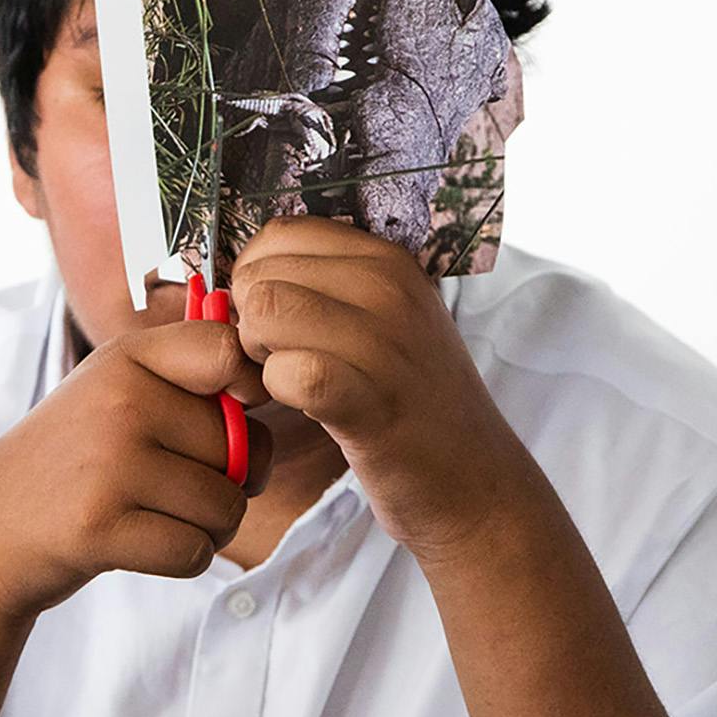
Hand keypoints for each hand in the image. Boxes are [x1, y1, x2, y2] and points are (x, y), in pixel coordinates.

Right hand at [0, 319, 273, 621]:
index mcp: (126, 359)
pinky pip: (195, 551)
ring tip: (151, 515)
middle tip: (170, 486)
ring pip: (226, 507)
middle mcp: (119, 401)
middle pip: (242, 448)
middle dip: (227, 482)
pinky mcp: (100, 527)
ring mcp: (108, 464)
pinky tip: (137, 543)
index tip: (227, 413)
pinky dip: (180, 559)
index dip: (248, 390)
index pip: (228, 351)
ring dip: (206, 528)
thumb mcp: (116, 393)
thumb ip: (189, 379)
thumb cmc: (75, 462)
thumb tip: (264, 386)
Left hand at [228, 217, 543, 562]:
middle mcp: (390, 288)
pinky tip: (302, 406)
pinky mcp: (371, 403)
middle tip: (279, 360)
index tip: (274, 319)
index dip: (255, 277)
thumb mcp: (385, 320)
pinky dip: (276, 390)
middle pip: (262, 275)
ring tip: (290, 382)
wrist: (474, 481)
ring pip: (265, 313)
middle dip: (249, 320)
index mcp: (389, 260)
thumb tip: (242, 274)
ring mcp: (385, 343)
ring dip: (257, 354)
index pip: (279, 234)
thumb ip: (326, 287)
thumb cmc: (410, 402)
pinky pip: (288, 371)